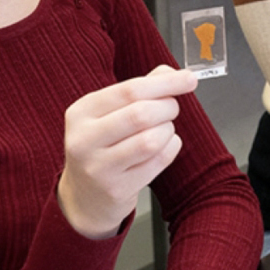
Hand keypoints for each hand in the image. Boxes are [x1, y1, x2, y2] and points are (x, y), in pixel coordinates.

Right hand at [58, 65, 196, 239]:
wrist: (85, 197)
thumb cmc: (102, 147)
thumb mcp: (109, 113)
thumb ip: (139, 89)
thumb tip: (170, 72)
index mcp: (81, 112)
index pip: (129, 90)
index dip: (165, 83)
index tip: (188, 79)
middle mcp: (84, 139)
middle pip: (141, 113)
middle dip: (168, 107)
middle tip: (172, 108)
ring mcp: (98, 168)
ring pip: (151, 140)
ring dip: (168, 130)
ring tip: (164, 129)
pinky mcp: (116, 189)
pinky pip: (157, 162)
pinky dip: (170, 148)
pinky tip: (165, 146)